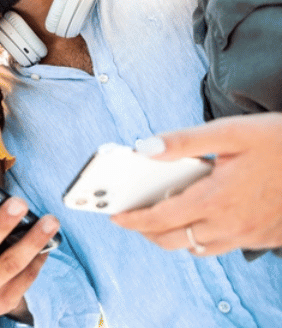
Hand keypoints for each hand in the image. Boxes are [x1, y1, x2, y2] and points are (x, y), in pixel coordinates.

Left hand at [111, 113, 281, 254]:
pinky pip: (223, 246)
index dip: (132, 219)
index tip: (114, 216)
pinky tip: (201, 215)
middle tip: (132, 216)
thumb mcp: (231, 131)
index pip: (160, 218)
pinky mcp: (264, 238)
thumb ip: (183, 142)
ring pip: (199, 248)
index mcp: (217, 198)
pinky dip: (203, 237)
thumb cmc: (280, 140)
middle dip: (147, 231)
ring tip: (162, 215)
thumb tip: (143, 149)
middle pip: (174, 240)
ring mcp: (249, 235)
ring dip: (175, 236)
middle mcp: (231, 224)